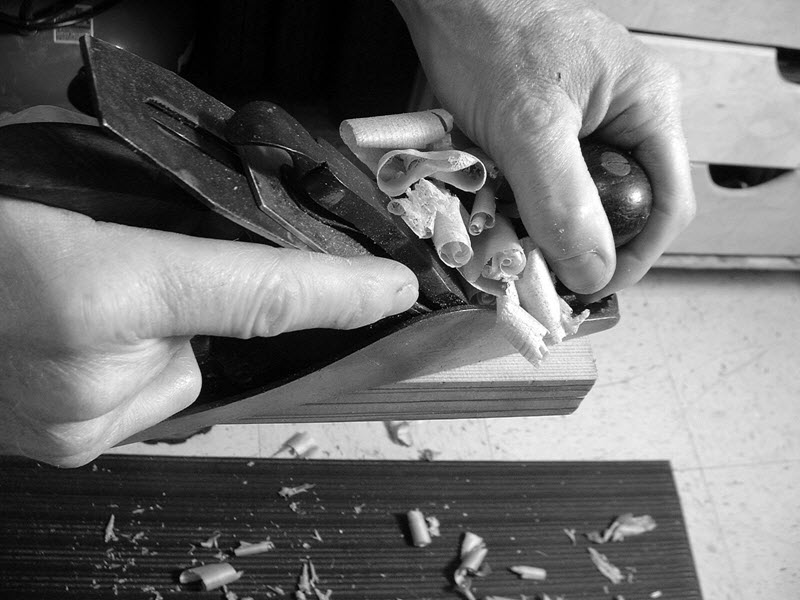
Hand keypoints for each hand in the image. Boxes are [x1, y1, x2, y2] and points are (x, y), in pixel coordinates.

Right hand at [0, 199, 417, 466]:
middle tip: (136, 268)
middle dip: (207, 301)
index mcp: (94, 293)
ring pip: (184, 368)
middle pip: (222, 335)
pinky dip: (135, 364)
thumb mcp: (52, 179)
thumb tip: (217, 217)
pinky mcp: (64, 447)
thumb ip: (145, 207)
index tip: (393, 290)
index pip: (261, 292)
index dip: (340, 291)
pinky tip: (78, 336)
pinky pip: (145, 395)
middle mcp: (91, 375)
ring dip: (165, 333)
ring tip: (86, 302)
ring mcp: (77, 423)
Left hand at [394, 0, 695, 298]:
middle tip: (545, 264)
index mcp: (649, 106)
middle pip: (627, 205)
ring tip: (515, 231)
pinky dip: (531, 202)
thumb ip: (563, 202)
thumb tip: (593, 271)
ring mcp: (594, 122)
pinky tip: (503, 204)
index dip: (637, 253)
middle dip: (586, 240)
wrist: (449, 7)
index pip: (668, 202)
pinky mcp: (558, 130)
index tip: (593, 284)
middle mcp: (630, 116)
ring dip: (552, 223)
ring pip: (587, 198)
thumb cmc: (490, 41)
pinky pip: (556, 183)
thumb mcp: (528, 128)